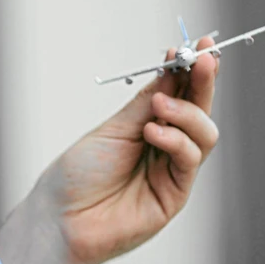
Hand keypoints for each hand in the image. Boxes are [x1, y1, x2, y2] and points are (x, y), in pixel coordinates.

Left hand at [0, 37, 219, 263]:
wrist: (61, 217)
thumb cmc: (79, 174)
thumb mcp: (112, 129)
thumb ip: (145, 104)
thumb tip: (171, 69)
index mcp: (147, 125)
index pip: (179, 93)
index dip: (190, 70)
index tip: (196, 45)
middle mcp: (164, 146)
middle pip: (199, 110)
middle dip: (203, 82)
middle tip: (201, 58)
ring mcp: (172, 170)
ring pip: (204, 134)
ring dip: (186, 112)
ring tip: (160, 106)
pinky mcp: (175, 194)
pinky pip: (190, 160)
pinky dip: (176, 140)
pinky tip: (153, 132)